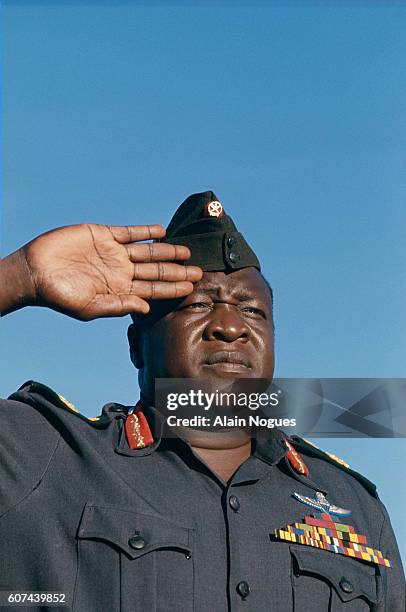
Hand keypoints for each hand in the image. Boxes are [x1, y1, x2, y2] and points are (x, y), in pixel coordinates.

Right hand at [16, 223, 201, 319]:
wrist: (36, 272)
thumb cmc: (60, 296)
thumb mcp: (90, 307)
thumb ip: (119, 306)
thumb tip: (146, 309)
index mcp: (120, 289)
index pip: (153, 290)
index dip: (172, 289)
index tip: (192, 288)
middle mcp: (121, 271)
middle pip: (156, 271)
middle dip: (177, 271)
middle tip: (199, 270)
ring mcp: (114, 253)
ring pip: (147, 251)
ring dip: (167, 250)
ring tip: (186, 251)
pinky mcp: (103, 235)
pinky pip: (129, 233)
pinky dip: (144, 231)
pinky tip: (161, 231)